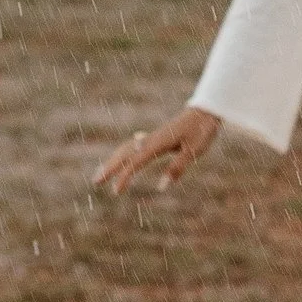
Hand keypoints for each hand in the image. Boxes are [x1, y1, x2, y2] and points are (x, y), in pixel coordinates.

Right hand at [94, 105, 220, 194]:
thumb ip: (178, 167)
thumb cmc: (201, 130)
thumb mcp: (194, 151)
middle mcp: (151, 139)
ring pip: (127, 149)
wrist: (206, 110)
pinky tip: (120, 161)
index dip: (124, 176)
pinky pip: (134, 147)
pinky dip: (123, 154)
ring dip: (113, 161)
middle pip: (125, 153)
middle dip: (109, 167)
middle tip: (95, 182)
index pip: (136, 161)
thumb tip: (161, 187)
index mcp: (159, 143)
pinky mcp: (156, 138)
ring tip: (101, 173)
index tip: (115, 191)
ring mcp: (152, 138)